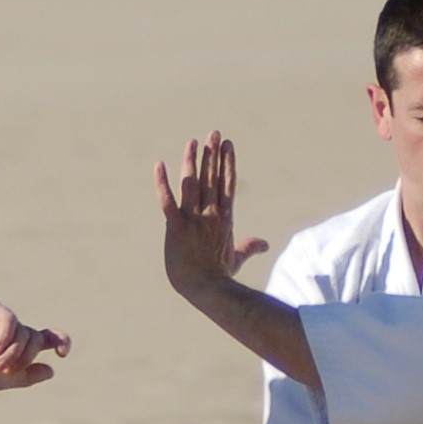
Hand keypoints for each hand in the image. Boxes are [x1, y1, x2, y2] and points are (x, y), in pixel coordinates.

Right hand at [0, 300, 69, 389]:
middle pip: (37, 340)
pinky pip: (10, 321)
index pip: (49, 338)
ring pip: (24, 333)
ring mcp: (2, 318)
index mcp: (19, 346)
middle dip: (25, 358)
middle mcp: (13, 330)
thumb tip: (51, 370)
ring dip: (13, 354)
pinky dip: (6, 338)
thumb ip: (26, 377)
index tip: (63, 353)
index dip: (61, 341)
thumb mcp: (2, 380)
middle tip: (4, 370)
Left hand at [154, 131, 268, 304]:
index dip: (228, 163)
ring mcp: (194, 220)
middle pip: (213, 178)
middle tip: (214, 132)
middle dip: (214, 154)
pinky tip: (158, 165)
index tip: (228, 144)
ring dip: (193, 161)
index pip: (228, 184)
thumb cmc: (220, 277)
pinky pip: (167, 202)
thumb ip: (248, 246)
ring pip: (193, 184)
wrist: (206, 291)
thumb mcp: (236, 258)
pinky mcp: (176, 228)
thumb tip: (264, 243)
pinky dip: (162, 184)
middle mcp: (211, 214)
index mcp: (225, 218)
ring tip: (194, 141)